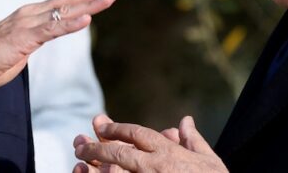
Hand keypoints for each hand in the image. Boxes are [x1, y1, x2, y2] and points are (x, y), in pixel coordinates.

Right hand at [0, 0, 122, 97]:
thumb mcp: (18, 49)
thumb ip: (32, 41)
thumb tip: (41, 40)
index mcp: (29, 16)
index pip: (64, 3)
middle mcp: (30, 13)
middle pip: (70, 0)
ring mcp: (27, 23)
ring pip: (65, 10)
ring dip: (91, 3)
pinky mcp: (24, 37)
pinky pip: (52, 29)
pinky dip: (71, 22)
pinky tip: (87, 18)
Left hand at [74, 115, 226, 172]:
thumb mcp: (209, 160)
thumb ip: (193, 140)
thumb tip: (185, 120)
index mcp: (169, 152)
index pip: (137, 134)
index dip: (117, 128)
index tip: (100, 125)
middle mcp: (156, 166)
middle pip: (120, 151)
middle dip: (97, 147)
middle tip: (79, 144)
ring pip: (115, 172)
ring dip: (94, 167)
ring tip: (78, 162)